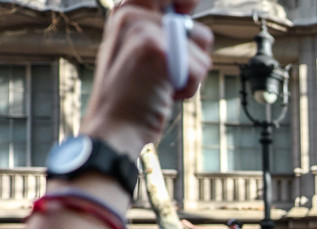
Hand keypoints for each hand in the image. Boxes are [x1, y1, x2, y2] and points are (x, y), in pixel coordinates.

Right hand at [81, 0, 212, 156]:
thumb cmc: (132, 98)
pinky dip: (188, 88)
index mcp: (126, 14)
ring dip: (190, 76)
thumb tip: (186, 13)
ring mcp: (142, 29)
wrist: (114, 129)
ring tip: (161, 86)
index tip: (188, 11)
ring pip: (201, 52)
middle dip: (194, 61)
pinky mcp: (155, 48)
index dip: (186, 5)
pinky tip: (163, 94)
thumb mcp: (143, 57)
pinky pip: (199, 67)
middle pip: (199, 33)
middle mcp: (131, 15)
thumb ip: (163, 33)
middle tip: (165, 77)